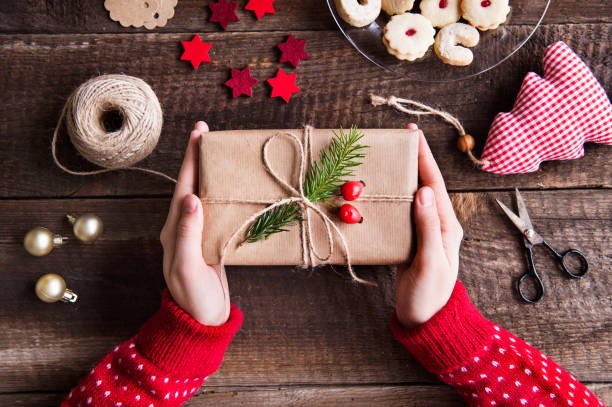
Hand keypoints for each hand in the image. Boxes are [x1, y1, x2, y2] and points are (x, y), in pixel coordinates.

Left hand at [160, 121, 229, 325]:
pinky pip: (216, 210)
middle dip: (199, 158)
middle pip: (192, 185)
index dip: (191, 159)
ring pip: (204, 194)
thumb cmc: (193, 297)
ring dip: (211, 173)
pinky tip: (233, 187)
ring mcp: (197, 234)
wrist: (202, 321)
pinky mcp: (211, 241)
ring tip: (222, 153)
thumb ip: (187, 233)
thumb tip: (191, 197)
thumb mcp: (187, 266)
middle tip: (208, 133)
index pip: (183, 186)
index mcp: (174, 230)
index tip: (198, 133)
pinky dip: (223, 193)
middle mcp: (183, 227)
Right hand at [395, 124, 462, 328]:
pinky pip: (402, 212)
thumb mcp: (430, 262)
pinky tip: (383, 190)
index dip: (425, 159)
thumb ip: (427, 228)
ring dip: (403, 175)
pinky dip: (393, 196)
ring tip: (390, 157)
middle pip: (425, 185)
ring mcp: (424, 232)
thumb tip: (423, 192)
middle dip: (415, 160)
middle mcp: (437, 224)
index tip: (414, 135)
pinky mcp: (410, 240)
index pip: (435, 185)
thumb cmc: (430, 295)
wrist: (425, 320)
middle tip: (402, 138)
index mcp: (446, 226)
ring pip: (412, 196)